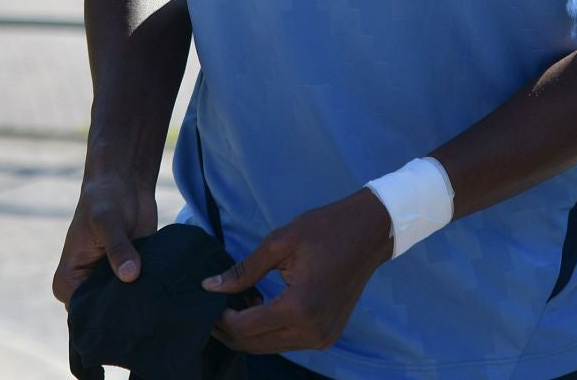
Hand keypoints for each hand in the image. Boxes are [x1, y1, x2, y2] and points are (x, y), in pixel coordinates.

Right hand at [51, 171, 158, 303]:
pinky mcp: (129, 279)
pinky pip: (139, 295)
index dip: (104, 310)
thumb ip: (118, 248)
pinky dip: (148, 289)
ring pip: (123, 305)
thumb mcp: (108, 222)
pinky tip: (158, 280)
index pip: (82, 311)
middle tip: (142, 289)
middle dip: (123, 305)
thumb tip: (130, 275)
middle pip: (104, 312)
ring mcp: (108, 284)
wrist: (124, 184)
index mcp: (68, 280)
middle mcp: (85, 286)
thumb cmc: (105, 199)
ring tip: (150, 281)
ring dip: (137, 296)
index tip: (125, 295)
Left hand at [202, 188, 395, 353]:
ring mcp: (322, 338)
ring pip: (269, 347)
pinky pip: (287, 342)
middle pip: (253, 344)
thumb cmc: (325, 230)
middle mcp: (312, 331)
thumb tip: (210, 286)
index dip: (220, 319)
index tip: (207, 300)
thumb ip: (243, 270)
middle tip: (214, 303)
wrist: (369, 233)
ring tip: (236, 301)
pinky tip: (259, 304)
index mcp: (299, 308)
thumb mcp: (278, 243)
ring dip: (247, 332)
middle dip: (228, 329)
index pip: (245, 328)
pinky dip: (268, 330)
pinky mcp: (327, 336)